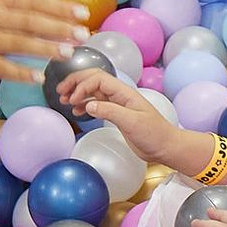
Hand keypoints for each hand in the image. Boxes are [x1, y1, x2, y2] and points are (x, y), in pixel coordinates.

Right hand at [0, 0, 92, 86]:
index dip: (60, 7)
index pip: (35, 2)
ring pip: (18, 43)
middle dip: (59, 27)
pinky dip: (21, 72)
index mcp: (1, 1)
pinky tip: (39, 77)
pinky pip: (1, 67)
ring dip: (45, 48)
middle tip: (83, 34)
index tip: (83, 13)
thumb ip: (22, 12)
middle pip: (30, 21)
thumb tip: (60, 17)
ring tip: (67, 53)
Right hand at [55, 67, 186, 165]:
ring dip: (78, 93)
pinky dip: (84, 104)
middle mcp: (119, 95)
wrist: (166, 146)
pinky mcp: (116, 114)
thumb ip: (110, 111)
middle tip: (60, 91)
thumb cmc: (153, 134)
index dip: (82, 85)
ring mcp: (117, 104)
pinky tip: (77, 111)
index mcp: (124, 92)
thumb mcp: (132, 123)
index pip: (98, 79)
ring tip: (64, 100)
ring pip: (93, 91)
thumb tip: (88, 104)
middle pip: (94, 80)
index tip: (72, 100)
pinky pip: (97, 103)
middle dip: (76, 82)